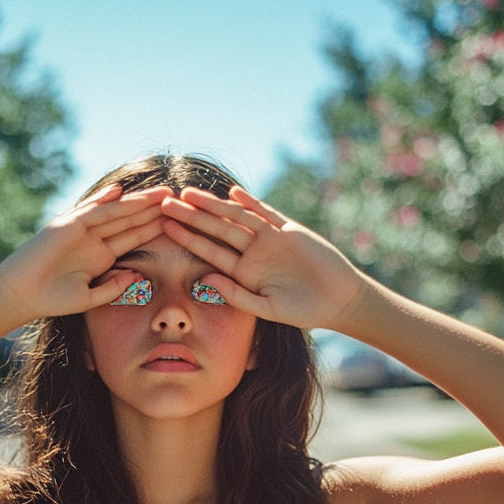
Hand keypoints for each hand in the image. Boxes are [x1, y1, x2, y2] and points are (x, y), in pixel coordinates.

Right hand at [0, 184, 170, 320]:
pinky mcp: (65, 225)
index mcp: (101, 256)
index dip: (154, 229)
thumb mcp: (90, 298)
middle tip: (178, 197)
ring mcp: (79, 229)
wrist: (21, 297)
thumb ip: (114, 287)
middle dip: (152, 209)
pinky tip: (121, 191)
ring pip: (114, 212)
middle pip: (129, 221)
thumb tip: (137, 275)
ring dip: (137, 202)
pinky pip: (88, 211)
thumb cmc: (52, 301)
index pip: (133, 238)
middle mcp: (93, 239)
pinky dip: (104, 200)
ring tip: (162, 193)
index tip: (178, 222)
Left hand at [158, 186, 365, 329]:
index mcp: (243, 273)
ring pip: (236, 218)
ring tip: (189, 193)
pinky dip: (250, 202)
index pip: (209, 252)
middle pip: (216, 230)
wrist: (339, 300)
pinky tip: (232, 192)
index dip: (187, 239)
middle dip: (192, 216)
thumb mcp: (266, 308)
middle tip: (165, 202)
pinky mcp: (289, 230)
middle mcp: (252, 253)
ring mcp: (270, 239)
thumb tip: (205, 280)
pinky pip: (266, 213)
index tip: (165, 228)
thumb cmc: (304, 311)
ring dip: (213, 205)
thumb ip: (236, 295)